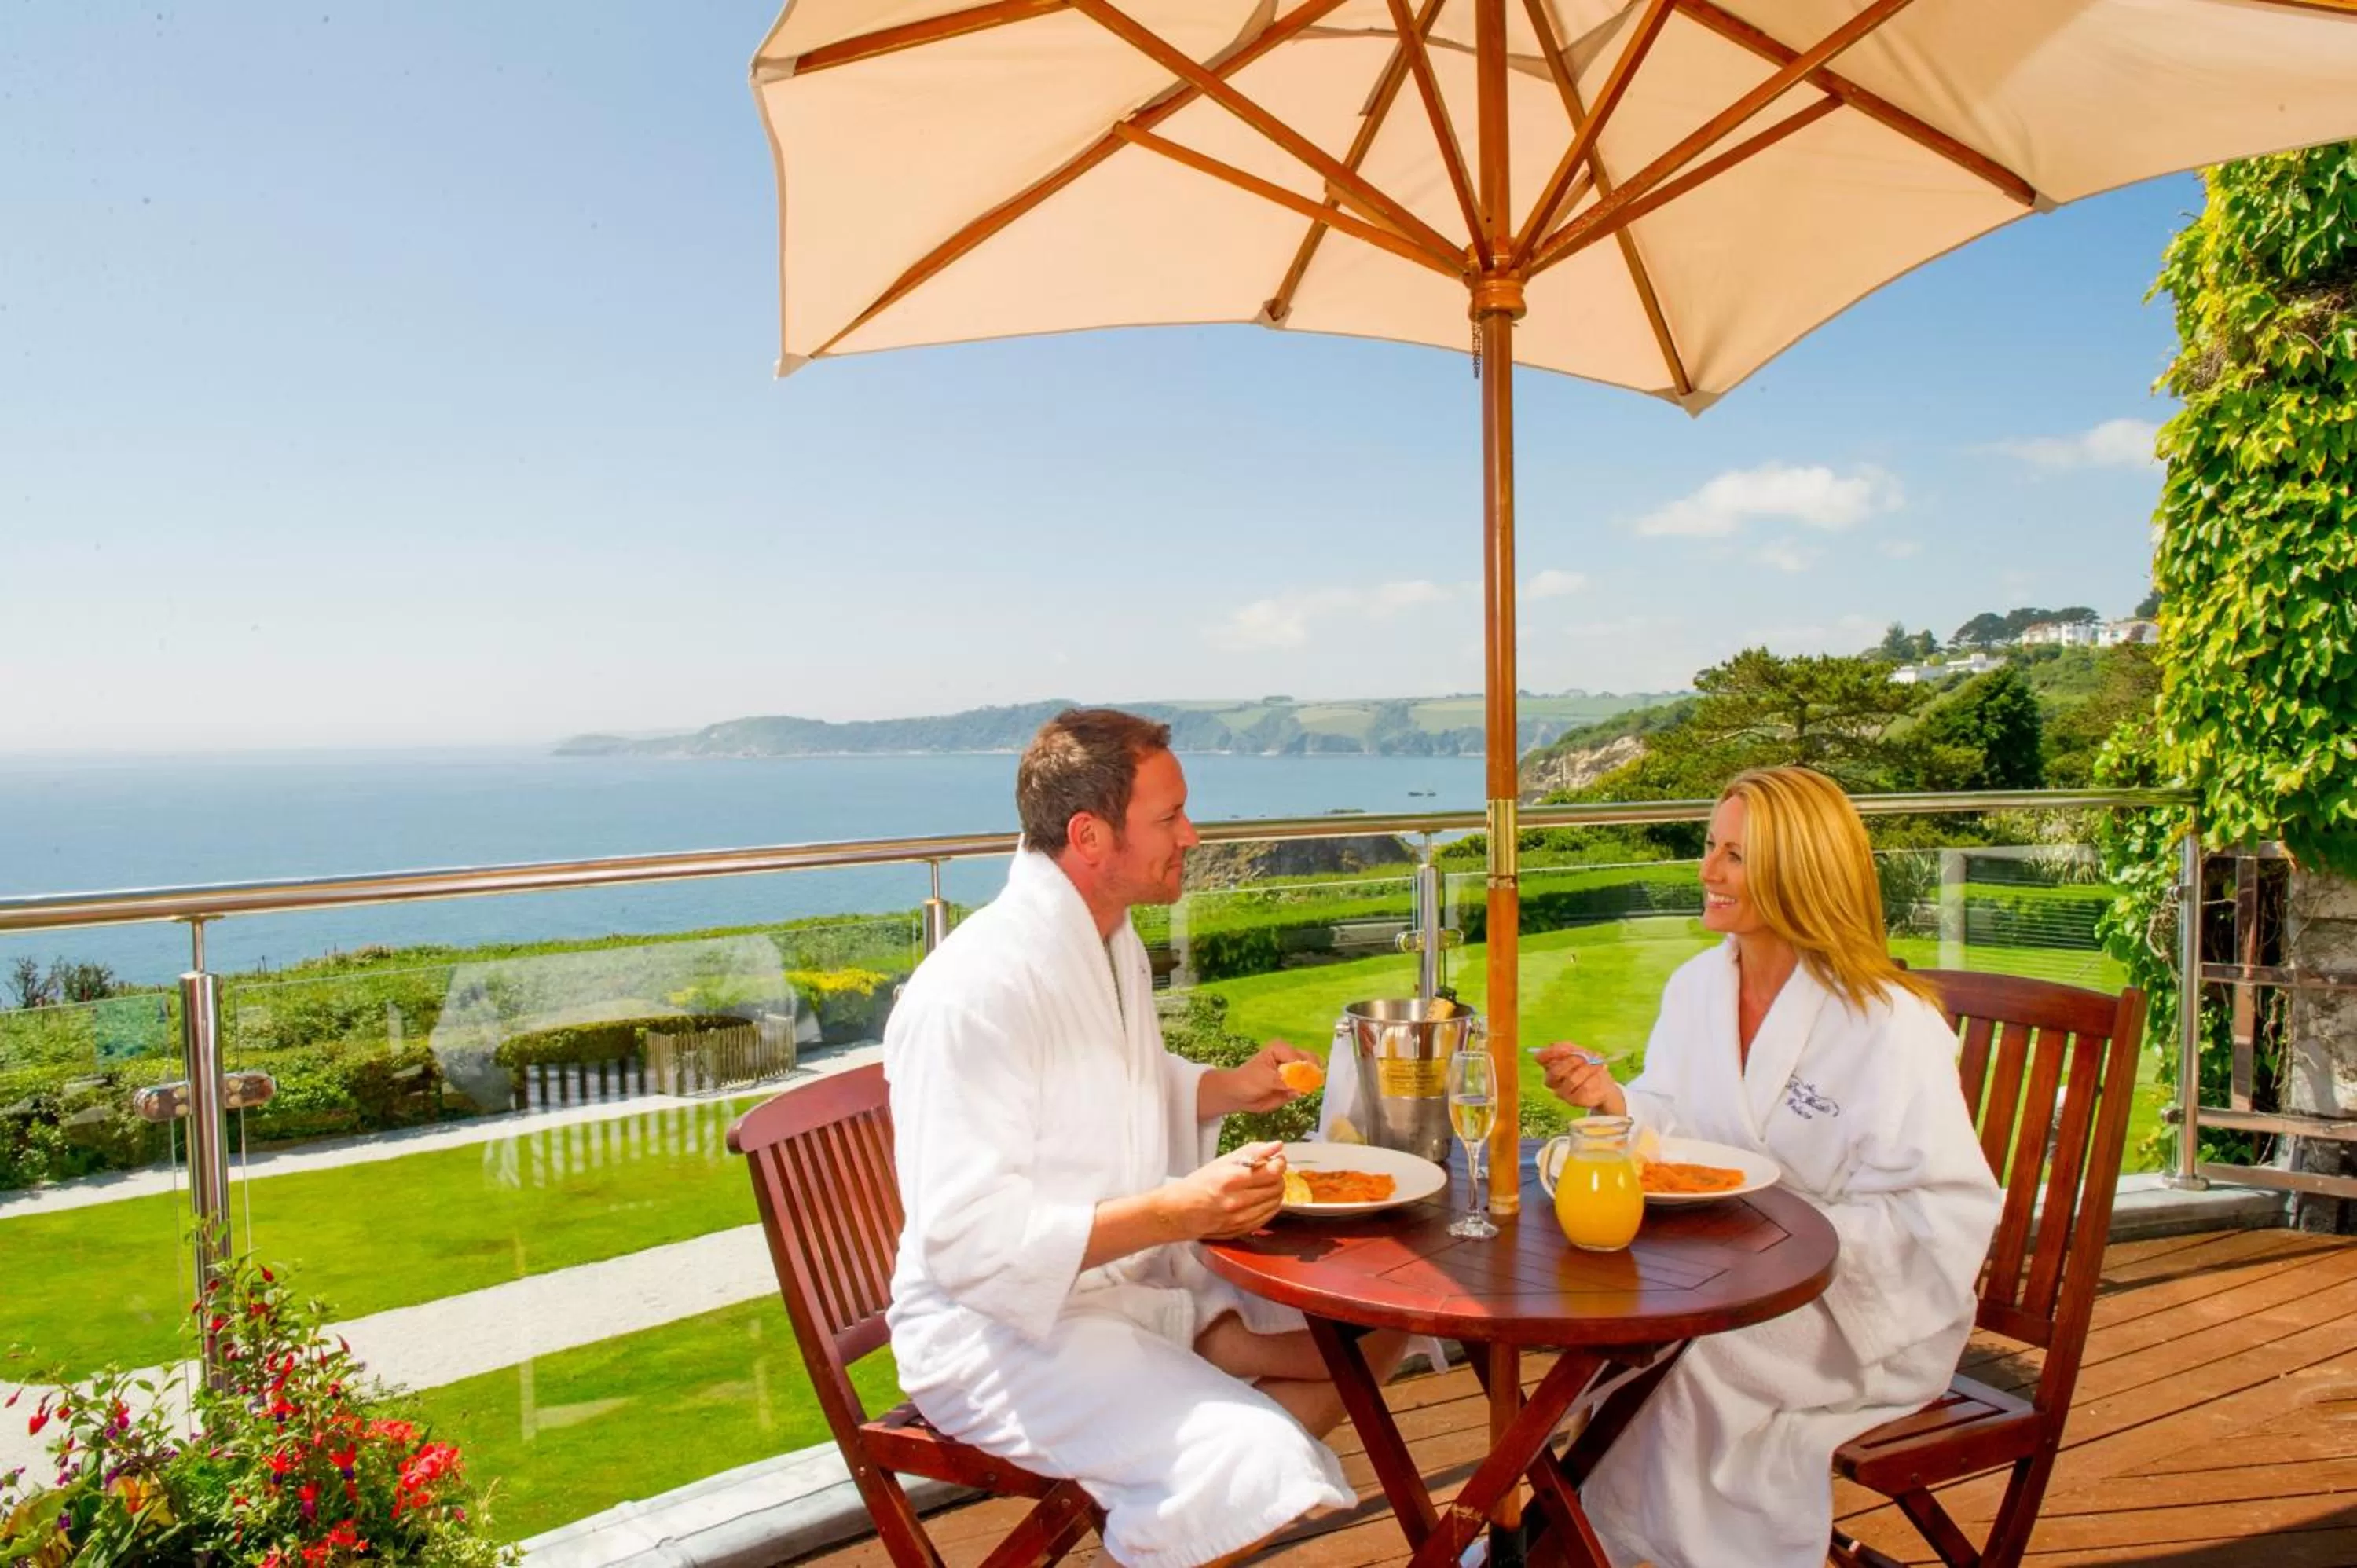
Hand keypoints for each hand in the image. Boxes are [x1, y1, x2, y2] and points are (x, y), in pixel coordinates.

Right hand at [1169, 1142, 1286, 1238]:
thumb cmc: (1200, 1184)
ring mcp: (1241, 1218)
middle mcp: (1238, 1201)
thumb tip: (1277, 1145)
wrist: (1181, 1212)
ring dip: (1275, 1191)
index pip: (1272, 1172)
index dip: (1280, 1163)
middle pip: (1277, 1187)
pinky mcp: (1243, 1229)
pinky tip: (1261, 1199)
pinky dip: (1269, 1206)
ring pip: (1275, 1203)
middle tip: (1271, 1171)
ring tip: (1265, 1185)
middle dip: (1278, 1177)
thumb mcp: (1223, 1161)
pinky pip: (1268, 1217)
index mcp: (1232, 1179)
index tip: (1277, 1159)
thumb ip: (1253, 1151)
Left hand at [1205, 1040, 1320, 1115]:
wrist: (1239, 1094)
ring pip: (1311, 1074)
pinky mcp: (1295, 1083)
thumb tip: (1299, 1087)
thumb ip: (1283, 1081)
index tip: (1301, 1082)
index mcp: (1282, 1048)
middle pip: (1312, 1061)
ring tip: (1294, 1091)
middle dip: (1312, 1074)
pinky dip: (1302, 1092)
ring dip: (1308, 1084)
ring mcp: (1294, 1070)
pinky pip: (1305, 1087)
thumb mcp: (1264, 1079)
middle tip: (1308, 1086)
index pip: (1300, 1057)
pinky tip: (1290, 1094)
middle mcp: (1290, 1056)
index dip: (1304, 1070)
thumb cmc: (1248, 1081)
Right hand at [1534, 1042, 1626, 1116]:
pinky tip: (1599, 1076)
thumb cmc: (1586, 1064)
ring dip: (1587, 1070)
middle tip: (1585, 1058)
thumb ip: (1567, 1048)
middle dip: (1572, 1062)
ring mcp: (1561, 1092)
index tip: (1567, 1049)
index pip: (1541, 1058)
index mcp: (1548, 1065)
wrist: (1602, 1083)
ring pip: (1572, 1080)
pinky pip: (1584, 1089)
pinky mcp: (1574, 1101)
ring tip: (1596, 1065)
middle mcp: (1551, 1080)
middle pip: (1555, 1071)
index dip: (1552, 1052)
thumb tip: (1561, 1049)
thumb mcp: (1577, 1051)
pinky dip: (1594, 1079)